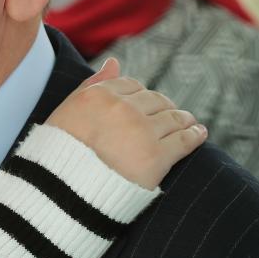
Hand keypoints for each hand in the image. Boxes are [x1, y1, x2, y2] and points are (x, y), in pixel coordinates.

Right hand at [46, 58, 206, 189]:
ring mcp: (141, 132)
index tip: (146, 106)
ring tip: (189, 124)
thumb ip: (91, 85)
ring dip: (183, 119)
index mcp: (97, 95)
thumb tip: (114, 62)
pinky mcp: (156, 156)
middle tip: (172, 116)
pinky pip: (184, 139)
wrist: (62, 194)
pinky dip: (195, 135)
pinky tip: (199, 133)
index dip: (140, 96)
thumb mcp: (67, 113)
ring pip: (173, 117)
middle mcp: (121, 108)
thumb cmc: (59, 155)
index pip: (131, 85)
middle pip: (155, 100)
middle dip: (164, 107)